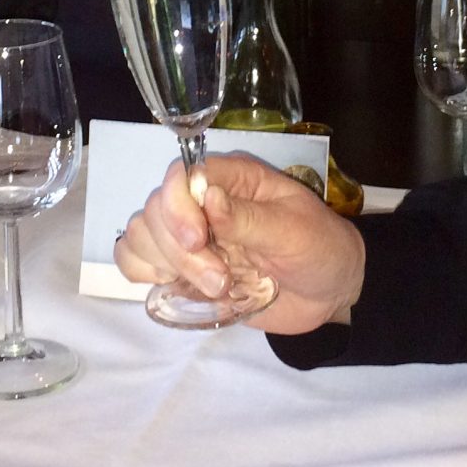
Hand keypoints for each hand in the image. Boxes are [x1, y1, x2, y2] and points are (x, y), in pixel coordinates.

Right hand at [114, 153, 365, 335]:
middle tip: (220, 279)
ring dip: (166, 264)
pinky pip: (137, 259)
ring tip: (214, 287)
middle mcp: (204, 201)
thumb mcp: (293, 231)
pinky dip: (143, 272)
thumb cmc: (320, 249)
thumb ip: (248, 219)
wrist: (329, 291)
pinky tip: (172, 285)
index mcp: (234, 179)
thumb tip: (207, 197)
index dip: (178, 206)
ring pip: (142, 233)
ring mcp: (190, 234)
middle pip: (156, 209)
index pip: (182, 175)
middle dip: (179, 250)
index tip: (198, 241)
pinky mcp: (182, 267)